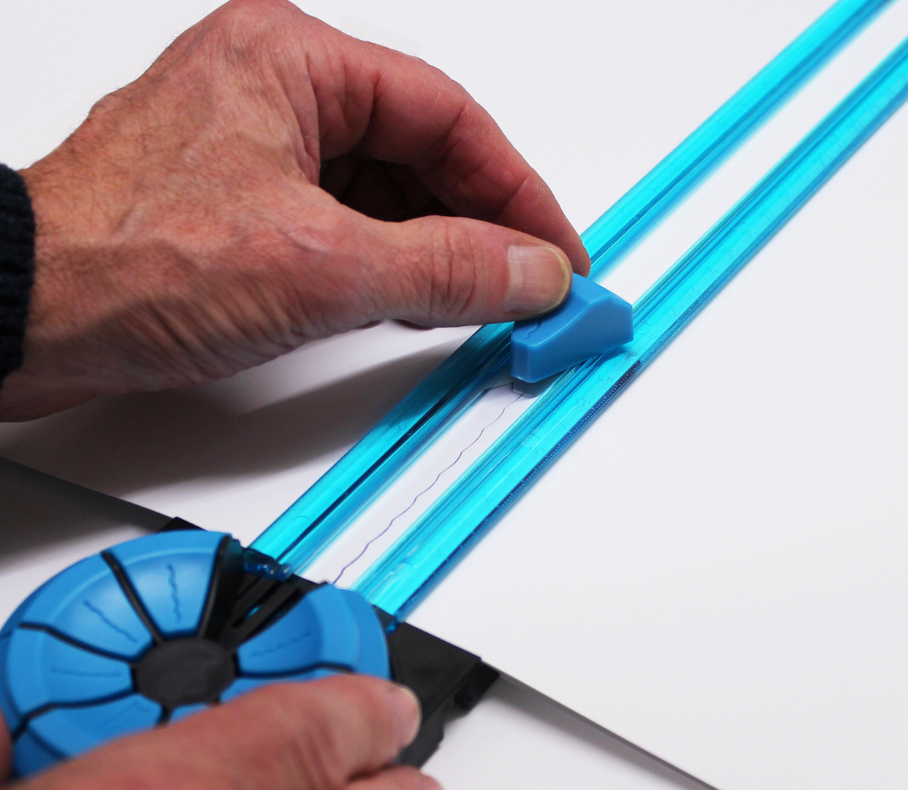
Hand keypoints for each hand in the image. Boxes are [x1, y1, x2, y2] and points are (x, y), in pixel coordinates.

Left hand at [2, 0, 588, 419]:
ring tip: (484, 300)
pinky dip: (387, 266)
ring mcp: (255, 151)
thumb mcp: (321, 268)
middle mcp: (275, 91)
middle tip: (532, 285)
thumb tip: (531, 273)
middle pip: (419, 153)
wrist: (24, 317)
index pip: (449, 117)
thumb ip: (445, 269)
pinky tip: (415, 301)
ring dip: (437, 249)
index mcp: (293, 59)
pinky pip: (343, 225)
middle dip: (482, 224)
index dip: (518, 191)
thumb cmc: (127, 262)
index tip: (559, 252)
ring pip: (383, 193)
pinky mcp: (240, 208)